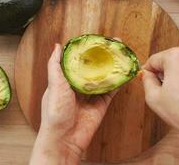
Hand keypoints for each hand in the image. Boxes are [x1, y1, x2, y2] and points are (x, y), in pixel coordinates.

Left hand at [30, 44, 116, 164]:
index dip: (87, 50)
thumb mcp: (54, 85)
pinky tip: (124, 73)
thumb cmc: (54, 113)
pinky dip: (118, 82)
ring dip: (112, 67)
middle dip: (102, 56)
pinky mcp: (101, 104)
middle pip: (93, 68)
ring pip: (104, 77)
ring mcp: (91, 95)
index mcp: (66, 80)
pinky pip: (111, 91)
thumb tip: (57, 46)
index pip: (78, 60)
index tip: (96, 40)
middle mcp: (79, 86)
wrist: (64, 140)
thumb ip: (55, 66)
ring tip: (121, 54)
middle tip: (113, 44)